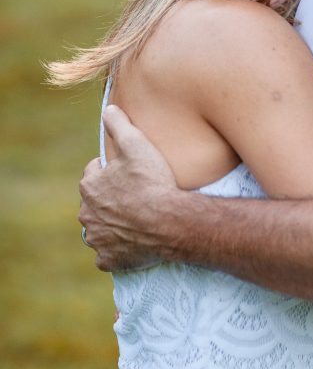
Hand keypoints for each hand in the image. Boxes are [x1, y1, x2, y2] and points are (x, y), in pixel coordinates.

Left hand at [79, 104, 177, 271]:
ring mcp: (97, 240)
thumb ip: (119, 124)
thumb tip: (108, 108)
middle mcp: (87, 214)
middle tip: (135, 195)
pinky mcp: (108, 260)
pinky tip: (133, 242)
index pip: (94, 173)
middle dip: (110, 198)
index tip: (130, 172)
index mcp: (90, 186)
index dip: (113, 170)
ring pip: (100, 229)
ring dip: (112, 224)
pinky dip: (117, 249)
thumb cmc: (152, 181)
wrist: (169, 221)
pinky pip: (108, 254)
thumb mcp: (137, 143)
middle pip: (96, 202)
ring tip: (136, 218)